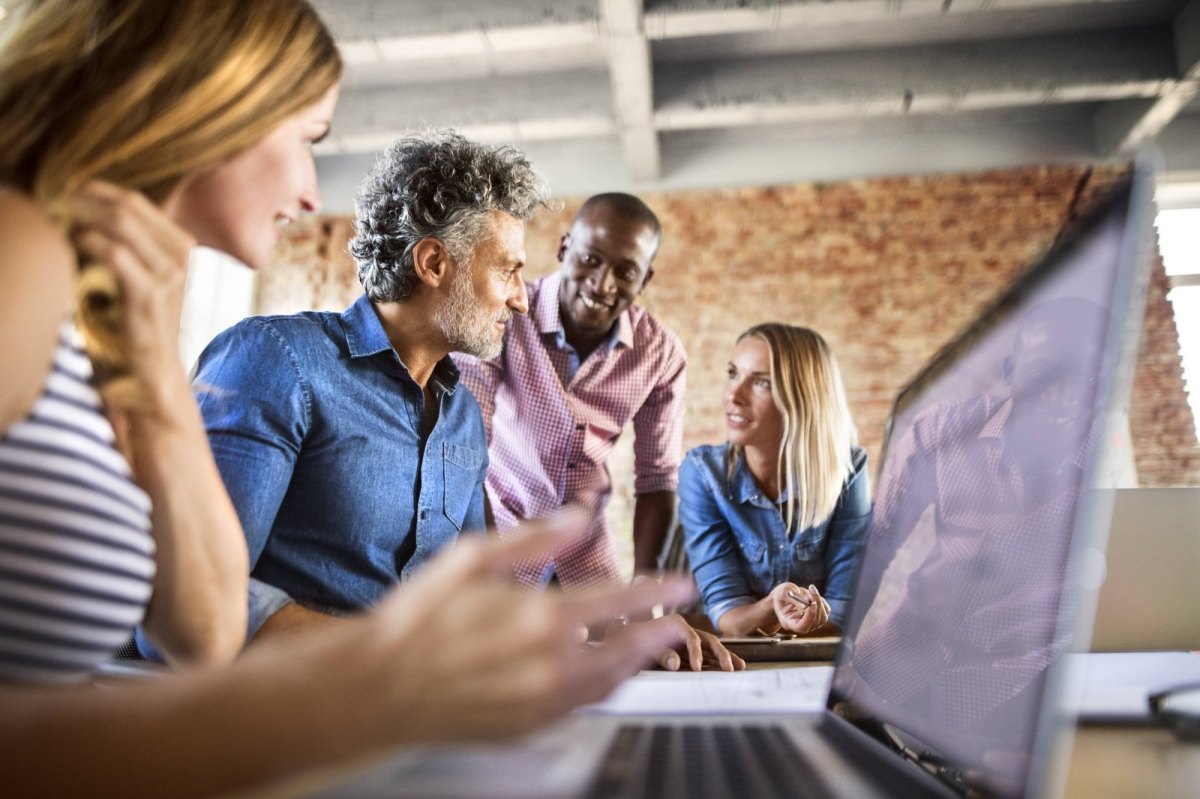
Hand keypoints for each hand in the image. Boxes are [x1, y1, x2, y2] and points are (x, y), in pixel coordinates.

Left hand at [64, 181, 194, 408]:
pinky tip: (72, 245)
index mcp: (182, 246)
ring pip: (122, 223)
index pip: (138, 201)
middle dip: (87, 200)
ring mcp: (169, 275)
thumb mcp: (143, 276)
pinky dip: (88, 243)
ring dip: (84, 218)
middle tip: (56, 203)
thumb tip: (85, 210)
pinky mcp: (150, 294)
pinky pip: (114, 253)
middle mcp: (181, 256)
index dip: (98, 191)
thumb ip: (129, 244)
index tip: (66, 192)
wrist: (153, 369)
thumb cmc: (139, 322)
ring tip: (61, 223)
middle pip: (129, 206)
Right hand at [354, 510, 699, 742]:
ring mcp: (541, 703)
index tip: (682, 585)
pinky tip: (599, 674)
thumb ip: (536, 539)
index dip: (659, 592)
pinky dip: (602, 688)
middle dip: (658, 634)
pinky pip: (582, 707)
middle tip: (675, 623)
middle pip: (629, 651)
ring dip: (634, 664)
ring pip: (610, 685)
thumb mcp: (474, 558)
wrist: (379, 687)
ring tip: (644, 646)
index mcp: (542, 618)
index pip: (622, 602)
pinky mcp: (527, 728)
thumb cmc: (420, 619)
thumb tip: (580, 517)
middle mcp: (551, 666)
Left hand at [645, 614, 744, 671]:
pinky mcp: (692, 649)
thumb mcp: (646, 646)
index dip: (696, 653)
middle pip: (709, 640)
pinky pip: (709, 655)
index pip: (692, 638)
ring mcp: (691, 639)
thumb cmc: (638, 639)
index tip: (697, 669)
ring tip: (740, 667)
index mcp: (676, 624)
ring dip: (726, 657)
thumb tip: (675, 664)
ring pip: (713, 647)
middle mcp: (687, 629)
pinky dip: (719, 661)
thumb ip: (661, 654)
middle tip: (729, 668)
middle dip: (721, 654)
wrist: (633, 636)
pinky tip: (731, 668)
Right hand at [771, 582, 829, 634]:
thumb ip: (792, 597)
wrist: (784, 596)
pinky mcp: (818, 617)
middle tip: (811, 589)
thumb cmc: (781, 595)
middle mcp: (801, 626)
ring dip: (819, 601)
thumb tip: (806, 603)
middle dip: (816, 603)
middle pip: (815, 621)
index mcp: (788, 623)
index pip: (801, 627)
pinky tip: (812, 595)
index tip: (812, 604)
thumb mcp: (781, 592)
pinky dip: (821, 600)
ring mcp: (811, 623)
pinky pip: (826, 610)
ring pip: (823, 617)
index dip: (809, 617)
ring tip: (809, 591)